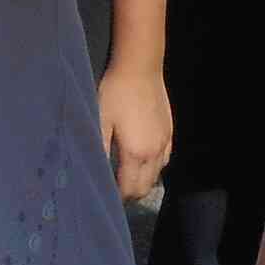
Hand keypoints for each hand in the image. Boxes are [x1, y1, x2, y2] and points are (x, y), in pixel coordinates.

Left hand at [99, 66, 172, 201]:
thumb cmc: (116, 93)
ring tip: (127, 178)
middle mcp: (154, 152)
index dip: (118, 197)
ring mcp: (165, 142)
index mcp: (135, 153)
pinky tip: (144, 161)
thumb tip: (94, 172)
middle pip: (145, 187)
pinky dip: (154, 168)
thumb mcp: (100, 120)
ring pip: (157, 175)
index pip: (129, 188)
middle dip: (131, 194)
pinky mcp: (170, 132)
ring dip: (143, 182)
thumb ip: (97, 148)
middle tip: (115, 191)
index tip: (106, 197)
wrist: (140, 67)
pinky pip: (165, 160)